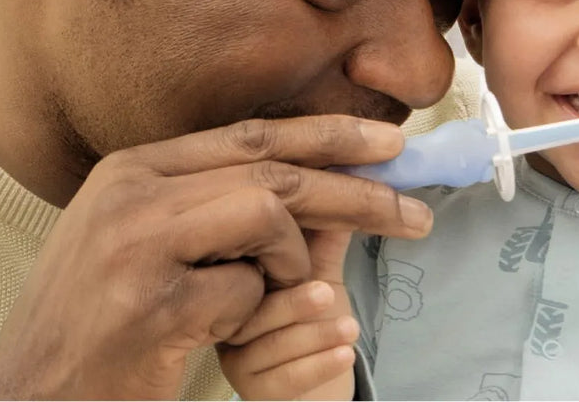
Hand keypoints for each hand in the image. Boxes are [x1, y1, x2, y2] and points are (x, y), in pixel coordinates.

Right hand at [0, 116, 430, 399]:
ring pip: (267, 215)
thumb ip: (214, 201)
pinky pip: (244, 294)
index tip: (387, 140)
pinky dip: (246, 316)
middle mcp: (133, 189)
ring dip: (287, 262)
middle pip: (275, 169)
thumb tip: (315, 184)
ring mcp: (137, 240)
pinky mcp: (151, 301)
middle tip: (414, 211)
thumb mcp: (147, 238)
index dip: (328, 133)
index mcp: (136, 167)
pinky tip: (201, 334)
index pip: (253, 134)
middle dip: (356, 189)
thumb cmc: (101, 319)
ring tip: (263, 296)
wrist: (29, 397)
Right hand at [221, 230, 356, 400]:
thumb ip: (325, 241)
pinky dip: (317, 365)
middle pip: (252, 307)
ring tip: (350, 328)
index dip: (278, 258)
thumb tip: (344, 197)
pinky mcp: (251, 390)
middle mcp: (227, 315)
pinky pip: (282, 379)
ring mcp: (235, 355)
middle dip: (294, 301)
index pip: (248, 266)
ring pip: (269, 345)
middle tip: (327, 294)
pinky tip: (344, 353)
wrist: (325, 373)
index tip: (307, 252)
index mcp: (239, 278)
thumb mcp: (323, 273)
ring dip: (315, 335)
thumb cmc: (318, 317)